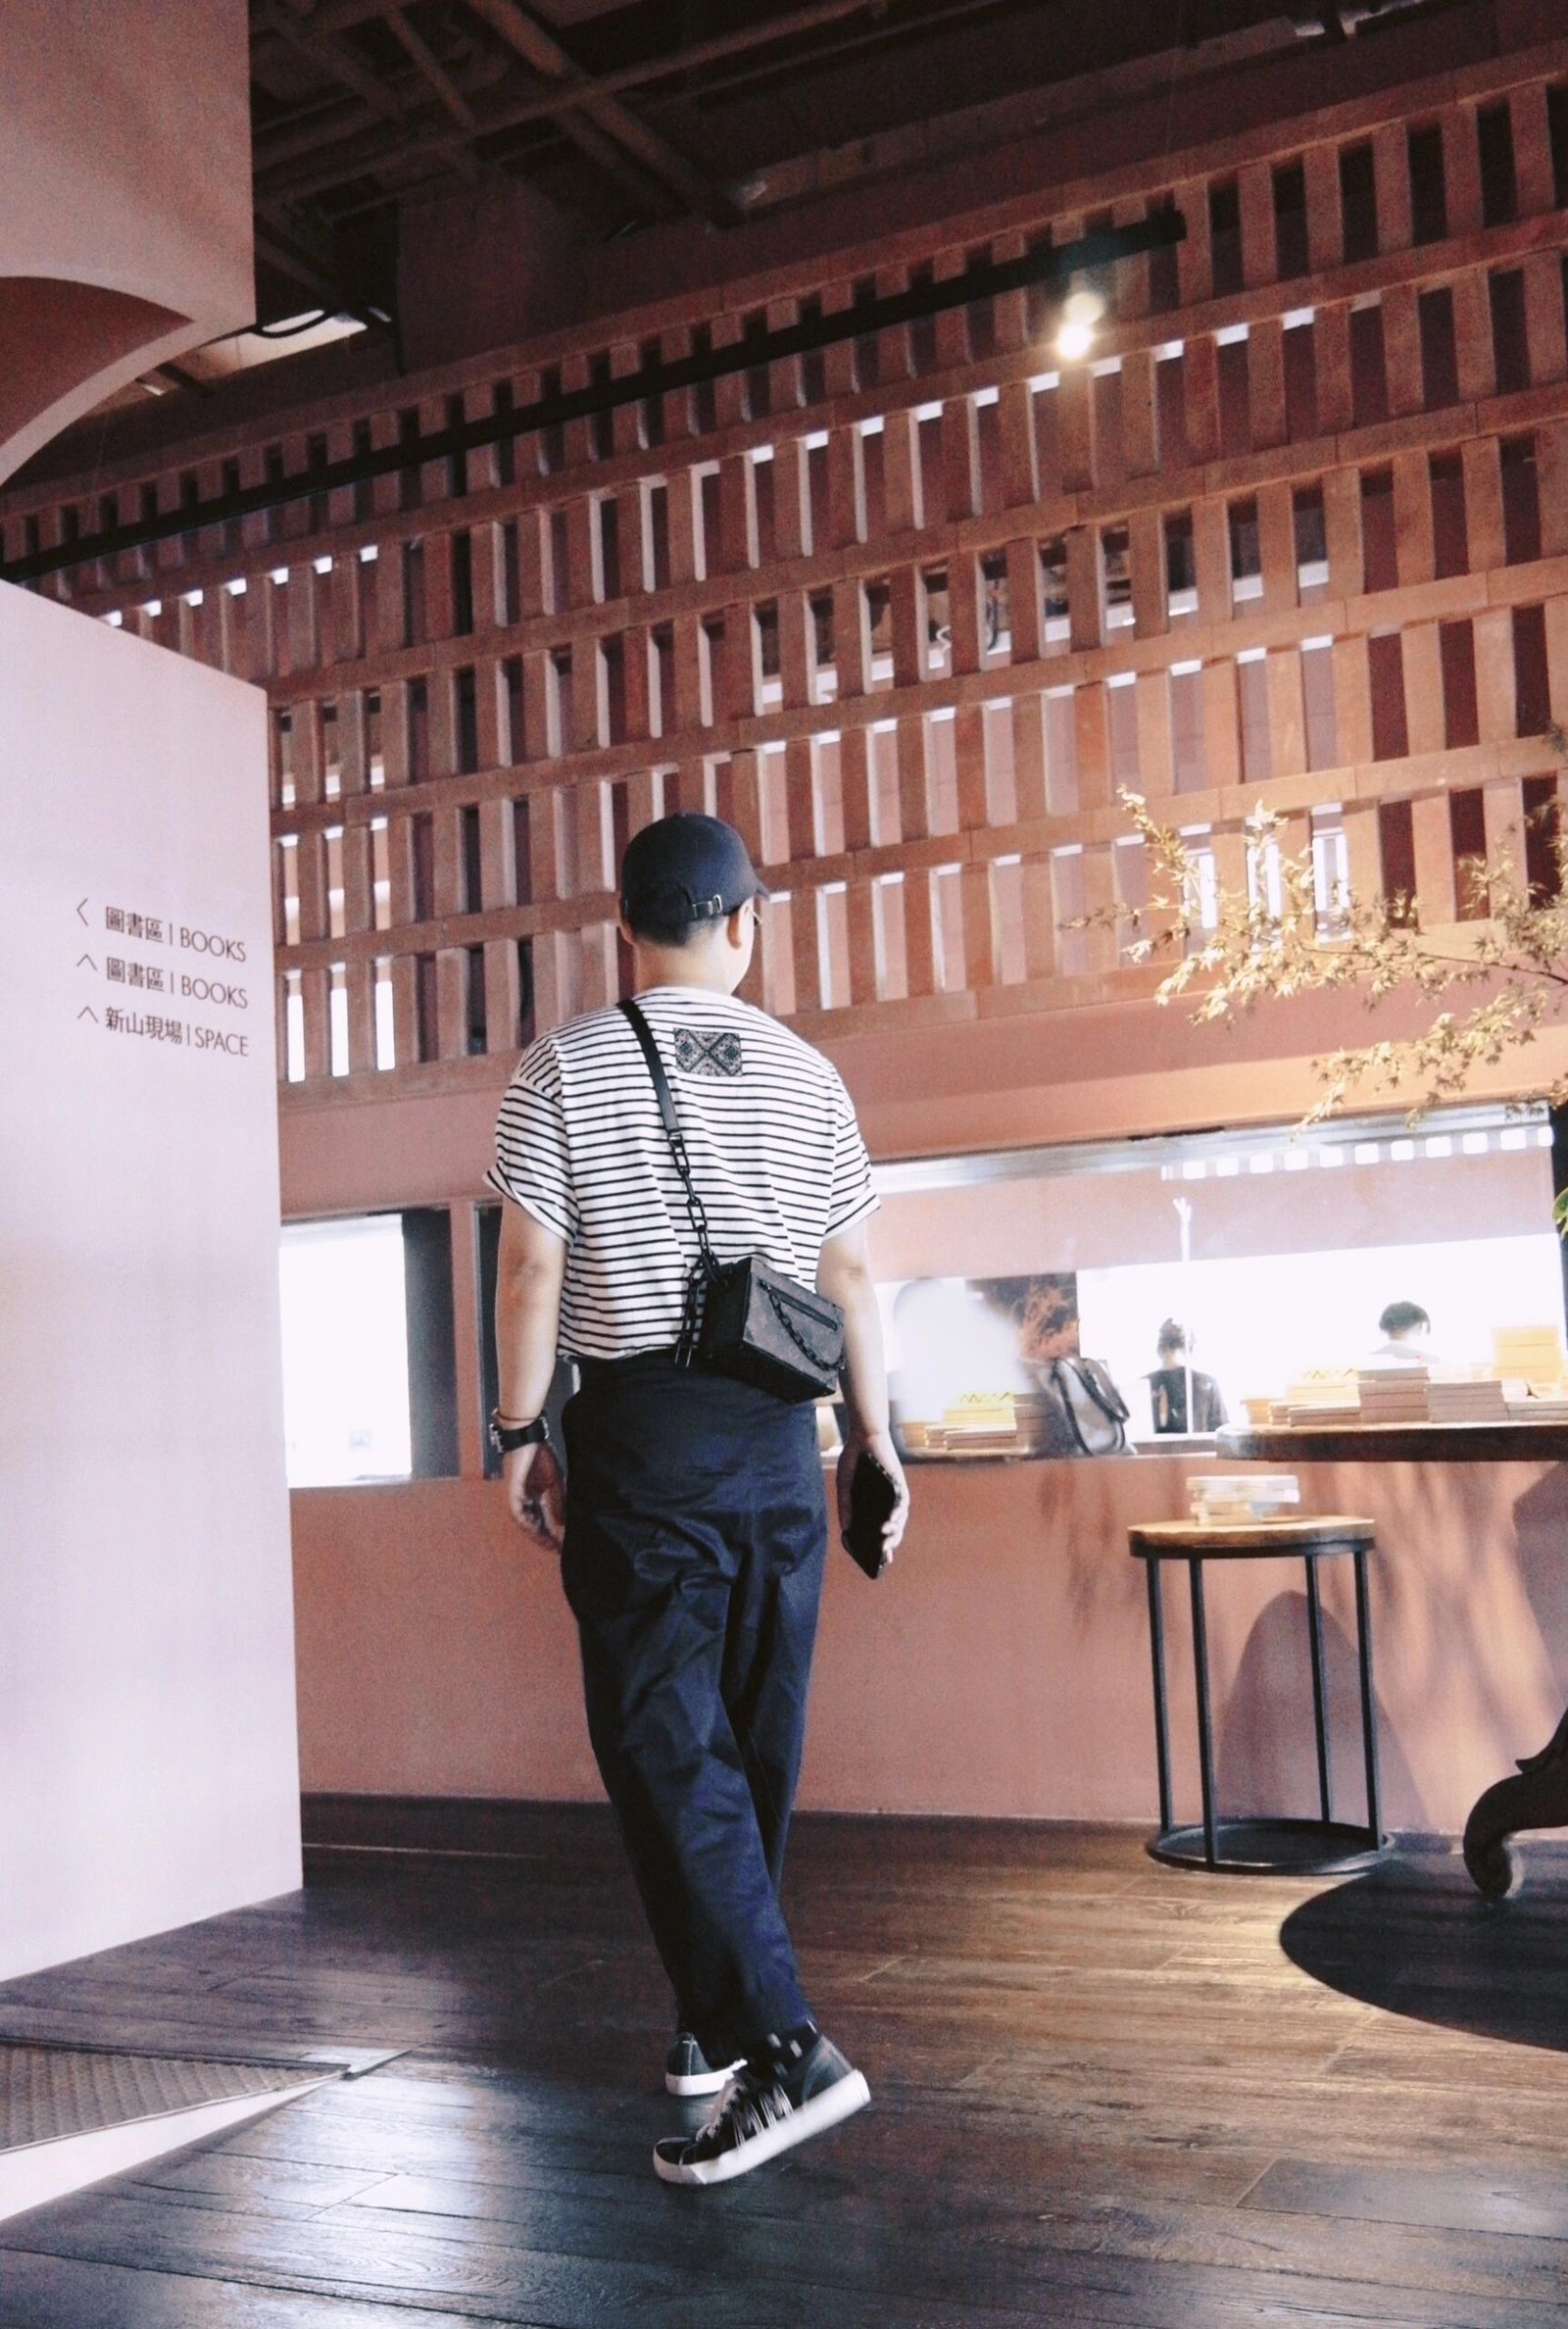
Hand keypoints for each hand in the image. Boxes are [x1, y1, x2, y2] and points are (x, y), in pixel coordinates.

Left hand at [504, 1441, 564, 1548]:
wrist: (527, 1438)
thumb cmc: (539, 1456)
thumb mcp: (554, 1482)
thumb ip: (556, 1502)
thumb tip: (562, 1523)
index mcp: (532, 1498)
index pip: (541, 1520)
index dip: (550, 1533)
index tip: (561, 1544)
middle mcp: (522, 1501)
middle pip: (531, 1526)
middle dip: (543, 1539)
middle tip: (556, 1550)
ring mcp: (515, 1498)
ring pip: (524, 1523)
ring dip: (535, 1535)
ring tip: (548, 1544)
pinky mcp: (512, 1493)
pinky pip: (518, 1513)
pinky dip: (527, 1522)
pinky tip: (537, 1530)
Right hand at [836, 1428, 909, 1564]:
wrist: (863, 1437)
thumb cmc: (854, 1461)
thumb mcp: (844, 1486)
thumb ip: (845, 1506)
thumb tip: (845, 1529)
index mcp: (873, 1505)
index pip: (879, 1530)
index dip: (880, 1546)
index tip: (878, 1563)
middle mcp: (886, 1502)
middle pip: (892, 1529)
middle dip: (889, 1544)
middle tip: (883, 1556)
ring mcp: (894, 1494)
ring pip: (900, 1519)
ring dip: (894, 1532)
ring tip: (884, 1542)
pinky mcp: (899, 1484)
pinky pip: (902, 1503)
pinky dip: (897, 1514)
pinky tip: (890, 1523)